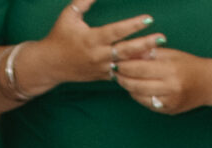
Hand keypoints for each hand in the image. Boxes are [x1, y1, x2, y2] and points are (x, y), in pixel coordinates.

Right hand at [30, 0, 162, 91]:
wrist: (50, 65)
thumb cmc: (59, 36)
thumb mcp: (69, 15)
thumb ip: (84, 1)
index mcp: (91, 39)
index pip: (116, 31)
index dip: (133, 25)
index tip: (148, 19)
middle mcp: (98, 55)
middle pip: (126, 50)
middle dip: (145, 44)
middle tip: (161, 37)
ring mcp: (101, 68)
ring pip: (125, 64)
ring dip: (142, 58)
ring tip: (158, 51)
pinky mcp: (102, 76)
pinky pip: (120, 73)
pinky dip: (133, 68)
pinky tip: (146, 63)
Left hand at [116, 43, 211, 112]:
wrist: (209, 83)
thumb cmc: (190, 65)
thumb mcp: (172, 54)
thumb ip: (151, 54)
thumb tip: (130, 54)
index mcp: (170, 70)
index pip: (141, 68)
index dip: (126, 66)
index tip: (116, 62)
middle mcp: (169, 88)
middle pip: (137, 85)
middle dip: (123, 79)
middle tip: (115, 73)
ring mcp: (169, 102)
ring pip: (140, 97)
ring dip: (129, 89)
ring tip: (122, 80)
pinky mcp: (168, 111)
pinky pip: (148, 104)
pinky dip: (139, 97)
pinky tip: (134, 90)